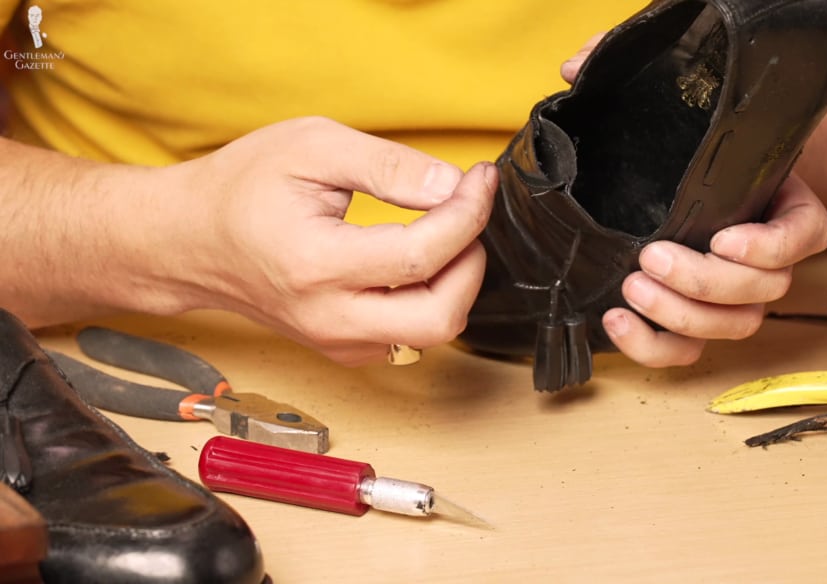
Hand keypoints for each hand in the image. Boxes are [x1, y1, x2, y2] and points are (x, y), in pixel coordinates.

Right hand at [165, 117, 495, 364]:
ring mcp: (337, 341)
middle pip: (440, 316)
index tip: (479, 179)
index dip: (467, 214)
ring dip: (455, 281)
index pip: (421, 256)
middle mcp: (329, 318)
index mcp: (316, 265)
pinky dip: (431, 297)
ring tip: (441, 231)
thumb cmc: (240, 190)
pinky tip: (417, 259)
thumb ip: (388, 166)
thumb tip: (452, 188)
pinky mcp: (345, 348)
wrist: (188, 241)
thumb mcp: (312, 148)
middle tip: (466, 215)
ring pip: (432, 332)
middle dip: (472, 261)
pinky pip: (410, 335)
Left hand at [560, 33, 826, 366]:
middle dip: (705, 282)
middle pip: (764, 290)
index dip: (770, 245)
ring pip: (734, 328)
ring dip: (682, 317)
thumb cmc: (681, 148)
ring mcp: (734, 296)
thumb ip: (631, 76)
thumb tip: (572, 66)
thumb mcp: (673, 110)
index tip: (722, 237)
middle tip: (651, 258)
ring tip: (630, 289)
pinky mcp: (695, 321)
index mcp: (779, 204)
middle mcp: (765, 257)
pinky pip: (689, 354)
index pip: (804, 235)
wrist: (677, 187)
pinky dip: (655, 348)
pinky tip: (617, 320)